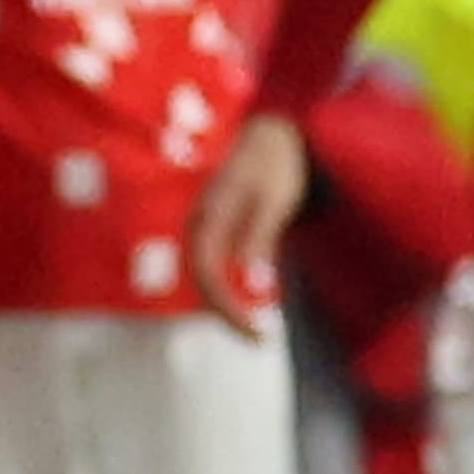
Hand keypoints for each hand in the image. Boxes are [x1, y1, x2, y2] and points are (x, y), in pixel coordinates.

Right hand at [187, 116, 307, 335]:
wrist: (272, 135)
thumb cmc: (275, 163)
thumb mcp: (274, 198)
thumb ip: (259, 236)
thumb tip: (249, 280)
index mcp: (209, 213)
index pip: (208, 273)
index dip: (228, 308)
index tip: (257, 332)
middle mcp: (198, 222)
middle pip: (201, 279)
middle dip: (226, 313)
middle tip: (258, 338)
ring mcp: (204, 225)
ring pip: (205, 274)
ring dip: (225, 303)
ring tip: (254, 327)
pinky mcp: (215, 228)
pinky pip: (213, 264)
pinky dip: (228, 287)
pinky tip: (248, 299)